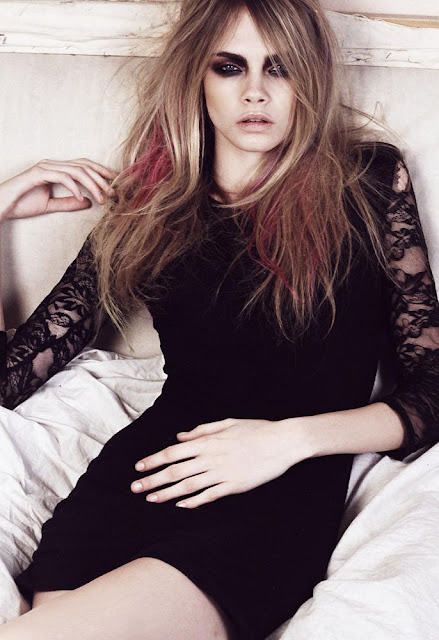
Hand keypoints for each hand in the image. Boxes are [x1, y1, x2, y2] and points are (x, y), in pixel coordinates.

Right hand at [0, 158, 117, 220]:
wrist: (2, 205)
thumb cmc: (22, 204)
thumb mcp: (50, 205)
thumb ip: (68, 203)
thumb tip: (88, 202)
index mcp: (56, 169)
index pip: (83, 165)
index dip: (101, 172)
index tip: (114, 184)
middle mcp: (52, 164)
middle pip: (84, 166)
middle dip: (101, 179)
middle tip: (113, 194)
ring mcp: (44, 167)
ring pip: (76, 170)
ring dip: (92, 185)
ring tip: (101, 198)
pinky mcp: (38, 173)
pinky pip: (62, 177)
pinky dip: (74, 187)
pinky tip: (82, 197)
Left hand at [130, 417, 306, 508]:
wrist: (283, 441)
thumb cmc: (256, 429)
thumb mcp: (227, 423)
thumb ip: (202, 430)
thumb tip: (180, 436)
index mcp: (208, 441)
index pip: (173, 452)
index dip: (154, 460)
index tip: (139, 468)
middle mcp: (211, 457)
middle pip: (175, 470)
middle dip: (152, 480)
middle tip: (135, 488)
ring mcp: (222, 472)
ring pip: (188, 485)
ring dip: (167, 493)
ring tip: (151, 499)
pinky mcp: (235, 485)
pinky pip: (209, 495)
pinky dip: (193, 502)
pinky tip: (180, 506)